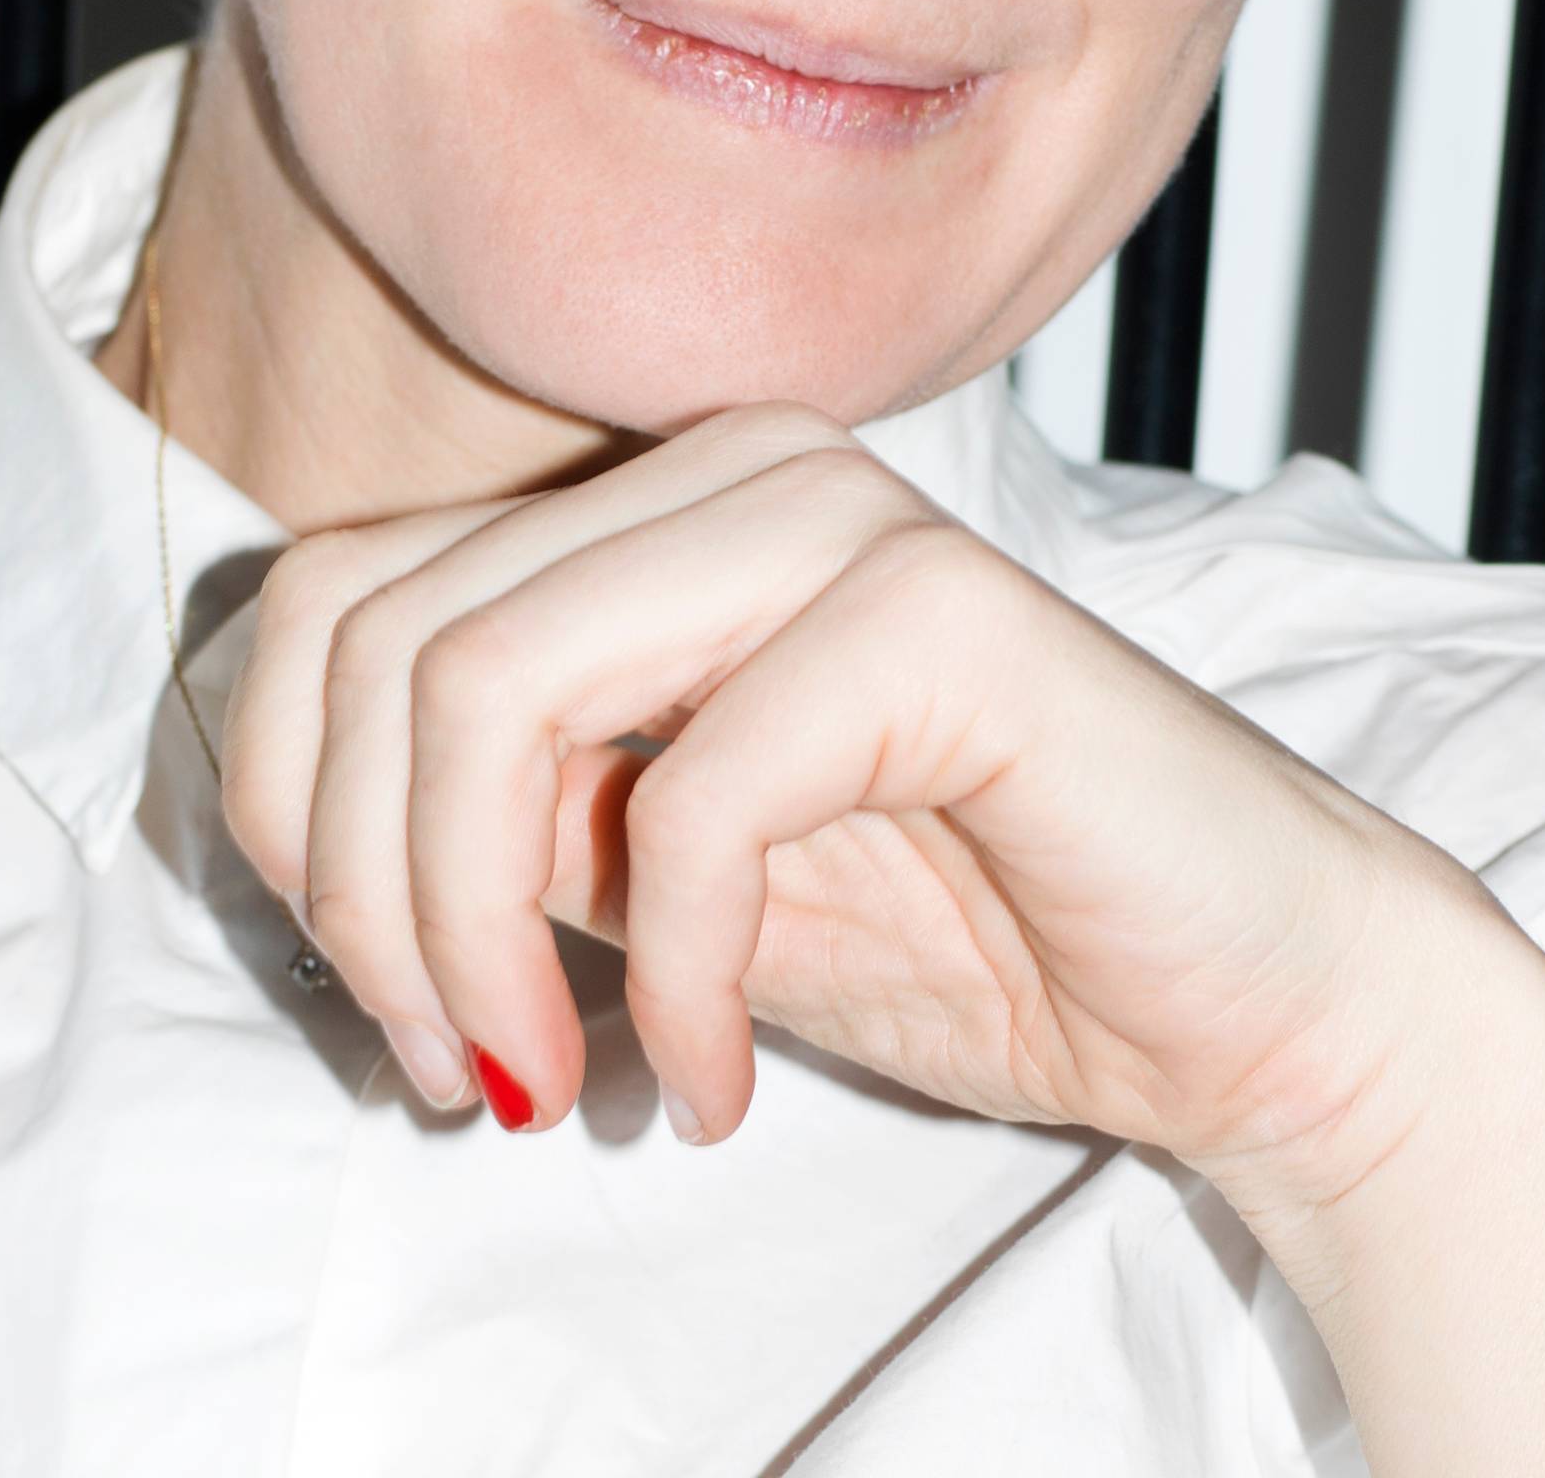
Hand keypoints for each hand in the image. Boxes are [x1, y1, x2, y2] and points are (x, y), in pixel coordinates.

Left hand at [219, 406, 1544, 1473]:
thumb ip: (505, 813)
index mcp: (649, 495)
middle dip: (368, 901)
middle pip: (383, 644)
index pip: (333, 594)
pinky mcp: (937, 615)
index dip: (296, 817)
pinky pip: (694, 800)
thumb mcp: (654, 875)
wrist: (1248, 998)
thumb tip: (303, 831)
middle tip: (462, 1070)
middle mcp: (729, 462)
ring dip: (475, 934)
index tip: (392, 1007)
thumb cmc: (963, 930)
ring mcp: (835, 515)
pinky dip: (672, 982)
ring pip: (490, 687)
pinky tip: (712, 1082)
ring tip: (549, 1077)